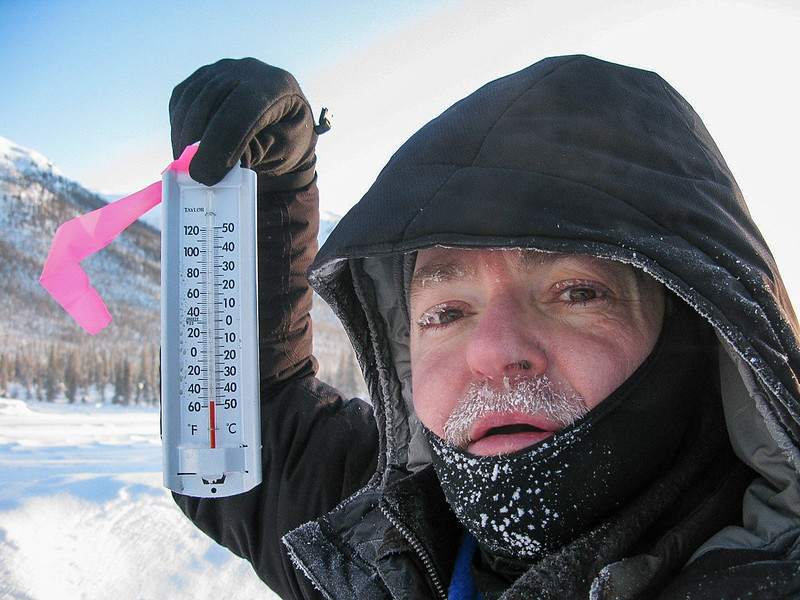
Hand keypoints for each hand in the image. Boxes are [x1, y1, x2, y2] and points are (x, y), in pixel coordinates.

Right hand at [170, 58, 318, 188]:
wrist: (282, 121)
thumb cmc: (285, 141)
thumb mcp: (282, 151)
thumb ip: (257, 152)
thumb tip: (218, 158)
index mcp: (277, 87)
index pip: (242, 110)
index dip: (220, 145)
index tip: (206, 176)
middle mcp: (247, 70)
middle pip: (211, 102)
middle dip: (198, 144)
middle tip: (194, 176)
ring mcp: (222, 69)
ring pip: (191, 101)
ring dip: (184, 138)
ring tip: (189, 167)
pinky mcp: (201, 77)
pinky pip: (181, 101)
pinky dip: (179, 127)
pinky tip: (187, 150)